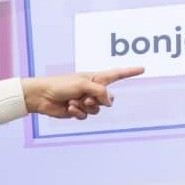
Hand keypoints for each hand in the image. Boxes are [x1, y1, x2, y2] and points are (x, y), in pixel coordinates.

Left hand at [23, 66, 141, 120]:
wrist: (42, 96)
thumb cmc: (61, 85)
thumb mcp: (84, 84)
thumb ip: (100, 91)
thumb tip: (109, 102)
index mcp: (95, 78)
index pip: (117, 74)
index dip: (129, 72)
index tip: (142, 68)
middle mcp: (92, 89)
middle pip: (108, 99)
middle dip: (97, 100)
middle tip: (84, 97)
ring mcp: (86, 100)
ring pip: (97, 110)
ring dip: (85, 107)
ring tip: (73, 101)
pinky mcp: (78, 111)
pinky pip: (87, 116)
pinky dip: (78, 113)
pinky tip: (69, 108)